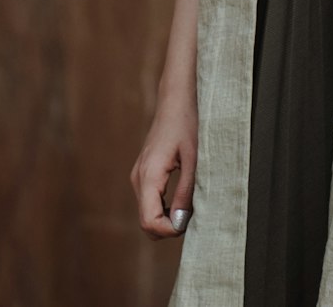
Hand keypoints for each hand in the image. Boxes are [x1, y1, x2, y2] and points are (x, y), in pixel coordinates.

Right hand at [130, 94, 197, 239]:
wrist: (175, 101)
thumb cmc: (186, 124)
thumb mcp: (193, 159)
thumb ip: (186, 191)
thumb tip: (181, 221)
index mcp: (149, 176)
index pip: (149, 221)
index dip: (168, 231)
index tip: (189, 224)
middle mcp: (138, 179)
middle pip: (146, 222)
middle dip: (168, 228)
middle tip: (192, 217)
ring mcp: (139, 176)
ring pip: (147, 213)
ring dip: (166, 219)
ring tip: (190, 208)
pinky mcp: (143, 173)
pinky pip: (149, 201)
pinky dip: (163, 208)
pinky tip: (181, 200)